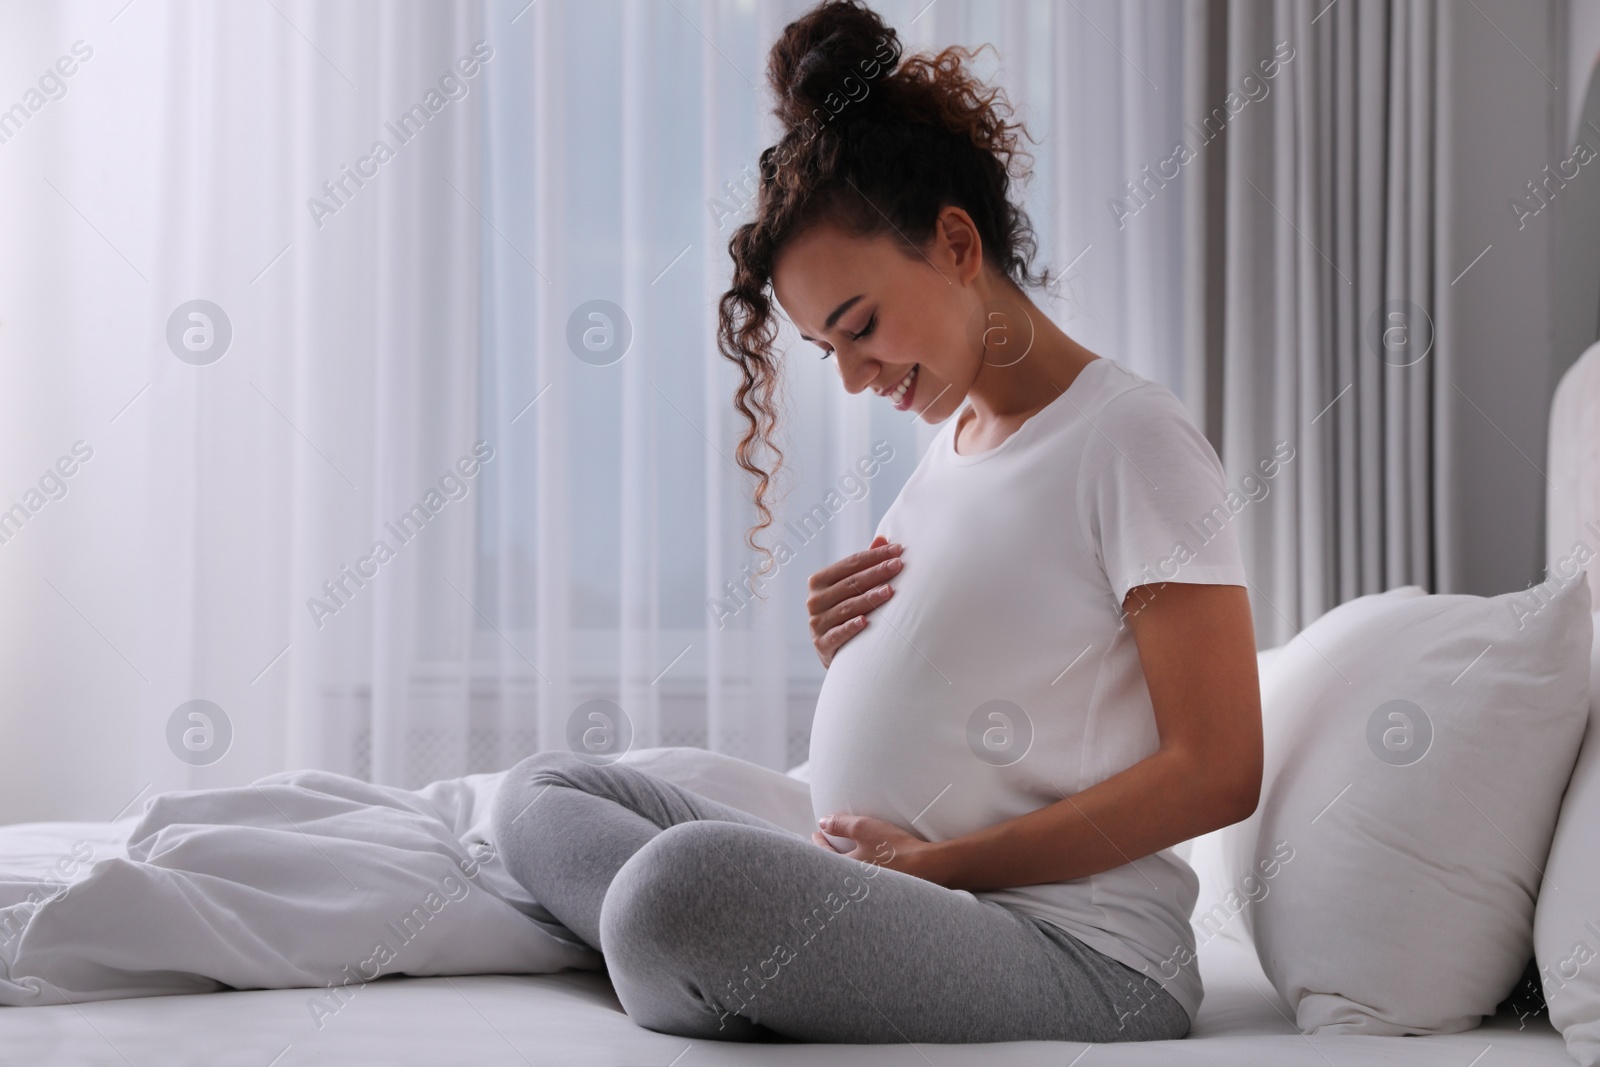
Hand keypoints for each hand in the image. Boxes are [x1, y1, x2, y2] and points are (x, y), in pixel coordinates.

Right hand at [806, 535, 903, 668]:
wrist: (832, 650)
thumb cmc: (845, 611)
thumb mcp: (850, 588)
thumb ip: (864, 565)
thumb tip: (883, 539)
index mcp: (819, 581)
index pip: (850, 563)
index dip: (874, 556)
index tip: (897, 551)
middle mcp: (815, 600)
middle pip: (850, 583)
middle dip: (876, 573)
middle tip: (898, 566)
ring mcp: (816, 623)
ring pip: (846, 607)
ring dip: (869, 598)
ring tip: (890, 591)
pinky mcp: (821, 644)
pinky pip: (837, 634)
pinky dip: (850, 627)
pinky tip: (865, 621)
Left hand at [810, 813, 943, 883]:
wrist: (927, 868)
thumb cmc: (894, 849)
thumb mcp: (864, 828)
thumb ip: (840, 824)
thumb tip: (823, 822)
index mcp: (845, 870)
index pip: (824, 855)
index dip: (819, 842)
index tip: (817, 833)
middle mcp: (854, 885)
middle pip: (834, 870)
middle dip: (828, 859)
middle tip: (825, 848)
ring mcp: (870, 890)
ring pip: (849, 877)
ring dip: (844, 865)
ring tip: (844, 855)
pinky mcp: (885, 893)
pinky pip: (866, 882)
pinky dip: (861, 872)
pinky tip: (869, 866)